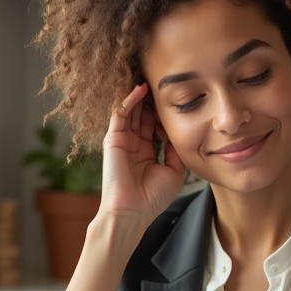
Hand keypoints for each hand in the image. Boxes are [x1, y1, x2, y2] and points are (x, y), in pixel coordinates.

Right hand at [99, 83, 186, 230]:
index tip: (176, 97)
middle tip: (163, 81)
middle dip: (152, 99)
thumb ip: (175, 151)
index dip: (163, 111)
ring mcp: (122, 141)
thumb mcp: (173, 172)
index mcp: (146, 152)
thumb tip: (177, 132)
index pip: (154, 125)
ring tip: (151, 77)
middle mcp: (133, 144)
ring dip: (140, 95)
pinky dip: (129, 100)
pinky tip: (140, 89)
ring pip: (131, 111)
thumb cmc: (151, 199)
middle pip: (143, 114)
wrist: (132, 213)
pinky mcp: (113, 140)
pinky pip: (120, 114)